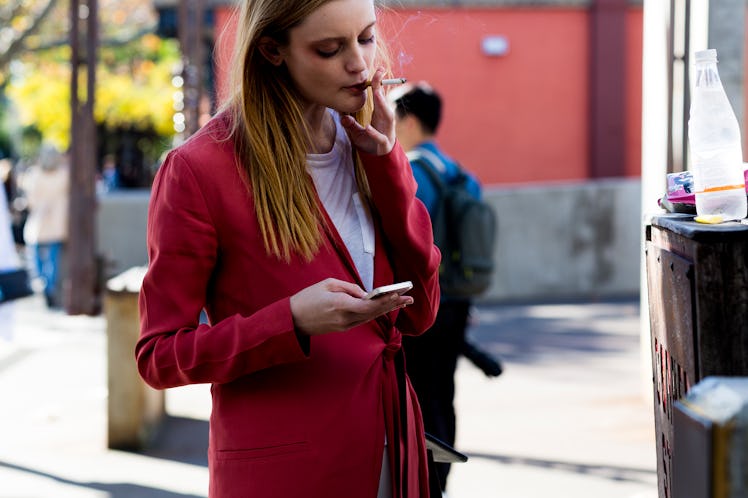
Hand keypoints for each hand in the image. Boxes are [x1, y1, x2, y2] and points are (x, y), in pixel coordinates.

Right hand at [290, 278, 412, 335]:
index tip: (398, 294)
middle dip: (392, 305)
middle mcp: (345, 318)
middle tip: (409, 298)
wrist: (291, 321)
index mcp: (340, 305)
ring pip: (370, 318)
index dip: (385, 301)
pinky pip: (362, 320)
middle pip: (374, 313)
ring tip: (401, 302)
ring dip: (386, 310)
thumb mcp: (327, 284)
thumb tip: (365, 293)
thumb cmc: (307, 298)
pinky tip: (384, 308)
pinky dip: (375, 314)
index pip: (369, 305)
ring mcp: (344, 326)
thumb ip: (349, 287)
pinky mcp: (342, 328)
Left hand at [340, 68, 395, 155]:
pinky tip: (368, 127)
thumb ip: (350, 124)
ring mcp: (386, 131)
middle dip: (382, 87)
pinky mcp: (383, 143)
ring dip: (382, 104)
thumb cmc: (370, 142)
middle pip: (384, 101)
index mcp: (380, 114)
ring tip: (376, 93)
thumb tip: (342, 117)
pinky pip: (379, 137)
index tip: (379, 69)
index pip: (379, 96)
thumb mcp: (357, 132)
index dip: (379, 83)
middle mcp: (385, 120)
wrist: (378, 158)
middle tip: (378, 74)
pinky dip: (374, 132)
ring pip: (387, 115)